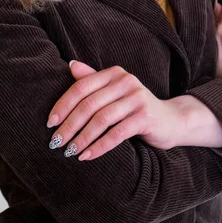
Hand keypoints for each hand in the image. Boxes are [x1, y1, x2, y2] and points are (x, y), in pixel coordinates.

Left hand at [47, 61, 188, 160]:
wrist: (171, 120)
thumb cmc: (135, 108)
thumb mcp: (114, 92)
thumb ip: (93, 79)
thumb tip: (70, 66)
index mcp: (114, 73)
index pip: (81, 87)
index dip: (63, 105)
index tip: (50, 123)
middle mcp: (126, 81)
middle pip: (89, 104)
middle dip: (69, 125)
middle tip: (55, 142)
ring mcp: (137, 98)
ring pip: (101, 119)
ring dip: (82, 138)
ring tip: (69, 151)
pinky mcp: (145, 117)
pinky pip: (117, 133)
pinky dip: (99, 146)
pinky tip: (87, 156)